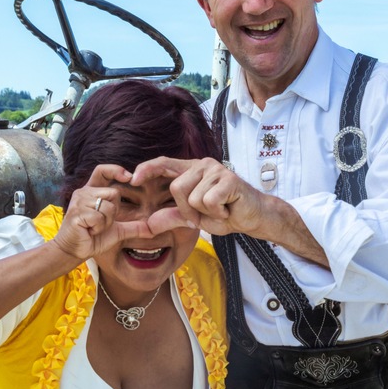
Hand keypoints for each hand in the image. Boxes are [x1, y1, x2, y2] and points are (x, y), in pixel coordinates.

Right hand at [51, 165, 153, 259]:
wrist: (74, 251)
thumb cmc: (93, 238)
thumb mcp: (118, 230)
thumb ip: (134, 227)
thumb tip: (154, 229)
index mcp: (92, 191)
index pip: (102, 171)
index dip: (115, 170)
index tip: (129, 177)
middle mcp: (84, 192)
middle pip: (113, 193)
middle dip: (113, 212)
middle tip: (101, 223)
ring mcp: (78, 201)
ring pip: (107, 206)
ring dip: (106, 222)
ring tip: (94, 228)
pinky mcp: (76, 213)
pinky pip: (99, 217)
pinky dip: (98, 227)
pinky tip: (89, 231)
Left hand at [131, 156, 266, 237]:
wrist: (253, 218)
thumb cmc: (225, 214)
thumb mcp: (193, 218)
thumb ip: (171, 217)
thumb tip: (148, 224)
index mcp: (191, 171)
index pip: (165, 163)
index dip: (148, 168)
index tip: (133, 178)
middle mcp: (202, 165)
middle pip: (177, 188)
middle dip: (188, 209)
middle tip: (206, 213)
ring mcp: (216, 170)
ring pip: (193, 197)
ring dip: (205, 212)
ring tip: (220, 209)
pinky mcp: (228, 179)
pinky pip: (208, 201)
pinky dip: (217, 212)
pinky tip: (228, 208)